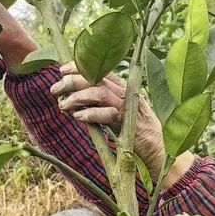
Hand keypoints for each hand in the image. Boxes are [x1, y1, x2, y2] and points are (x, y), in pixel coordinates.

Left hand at [49, 62, 166, 175]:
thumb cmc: (135, 131)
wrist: (159, 148)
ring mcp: (128, 107)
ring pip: (100, 93)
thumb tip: (74, 97)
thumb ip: (101, 102)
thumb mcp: (118, 111)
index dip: (80, 66)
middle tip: (55, 90)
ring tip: (63, 105)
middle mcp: (126, 92)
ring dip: (77, 97)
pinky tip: (78, 116)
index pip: (100, 69)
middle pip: (96, 78)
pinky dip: (91, 114)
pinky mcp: (128, 123)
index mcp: (124, 86)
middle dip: (72, 81)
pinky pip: (107, 114)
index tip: (61, 70)